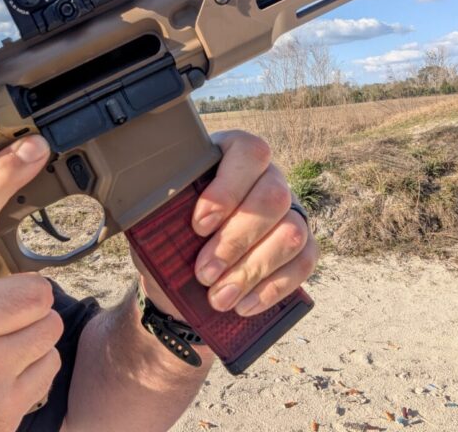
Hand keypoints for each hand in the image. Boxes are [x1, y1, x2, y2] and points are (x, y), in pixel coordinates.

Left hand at [139, 131, 317, 318]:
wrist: (178, 278)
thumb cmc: (167, 236)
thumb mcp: (154, 218)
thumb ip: (160, 208)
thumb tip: (160, 212)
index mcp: (230, 156)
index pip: (248, 153)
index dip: (228, 188)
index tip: (199, 225)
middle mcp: (267, 178)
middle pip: (273, 197)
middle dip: (236, 241)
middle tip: (203, 273)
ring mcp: (290, 212)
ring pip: (292, 232)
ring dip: (252, 270)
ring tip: (219, 298)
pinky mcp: (302, 246)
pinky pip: (303, 262)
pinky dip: (273, 288)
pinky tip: (244, 305)